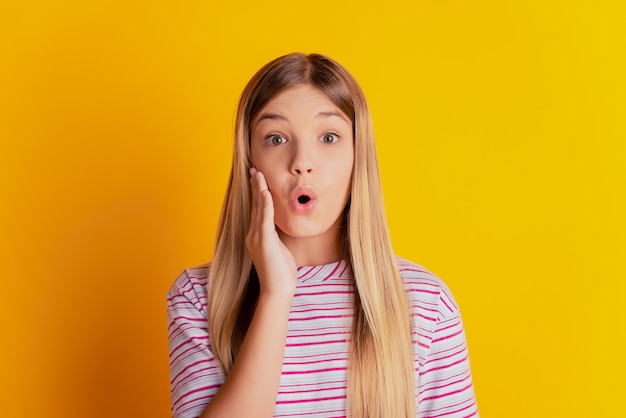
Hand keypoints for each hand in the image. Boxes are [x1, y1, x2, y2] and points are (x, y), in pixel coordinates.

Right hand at [245, 167, 296, 297]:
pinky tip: (265, 192)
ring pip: (257, 208)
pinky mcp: (264, 242)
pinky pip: (264, 218)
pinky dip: (265, 204)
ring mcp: (256, 237)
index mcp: (256, 236)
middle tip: (254, 169)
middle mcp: (252, 234)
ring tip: (258, 174)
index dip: (257, 193)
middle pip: (254, 205)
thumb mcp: (279, 249)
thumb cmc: (281, 273)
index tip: (257, 178)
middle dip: (255, 186)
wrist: (277, 290)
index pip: (256, 209)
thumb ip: (277, 236)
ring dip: (258, 189)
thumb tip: (282, 226)